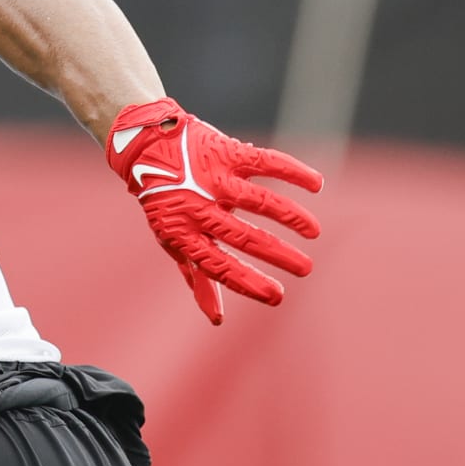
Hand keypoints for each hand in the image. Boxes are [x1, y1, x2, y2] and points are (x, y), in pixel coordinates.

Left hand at [106, 97, 322, 324]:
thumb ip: (198, 275)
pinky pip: (265, 162)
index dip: (247, 282)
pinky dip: (293, 172)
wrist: (148, 146)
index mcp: (182, 232)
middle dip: (277, 254)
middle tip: (305, 268)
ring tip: (313, 231)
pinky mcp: (226, 151)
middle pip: (243, 235)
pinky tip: (316, 185)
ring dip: (290, 216)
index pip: (217, 265)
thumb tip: (217, 319)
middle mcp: (196, 206)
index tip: (276, 296)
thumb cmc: (167, 202)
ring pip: (258, 200)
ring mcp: (212, 178)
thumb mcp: (174, 239)